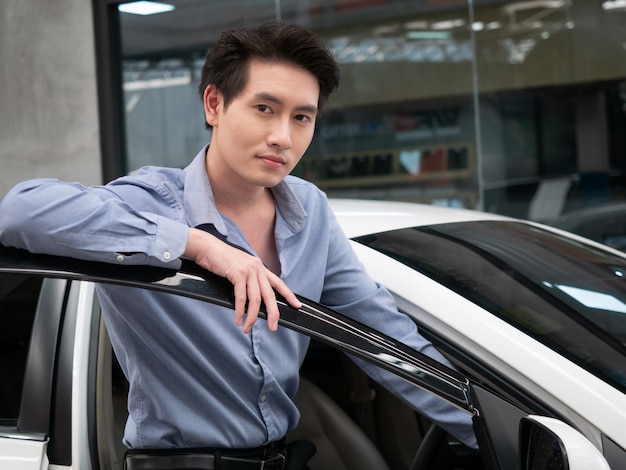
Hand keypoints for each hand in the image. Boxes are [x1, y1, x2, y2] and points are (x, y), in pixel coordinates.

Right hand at [184, 227, 300, 331]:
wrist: (207, 247)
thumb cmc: (220, 258)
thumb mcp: (239, 266)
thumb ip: (248, 278)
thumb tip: (252, 296)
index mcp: (259, 266)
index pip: (278, 282)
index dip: (288, 295)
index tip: (297, 305)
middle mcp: (257, 268)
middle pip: (270, 295)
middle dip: (273, 313)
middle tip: (273, 327)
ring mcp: (248, 270)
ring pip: (256, 299)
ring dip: (252, 317)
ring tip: (247, 328)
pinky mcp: (237, 274)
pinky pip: (241, 297)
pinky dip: (240, 311)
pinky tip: (239, 319)